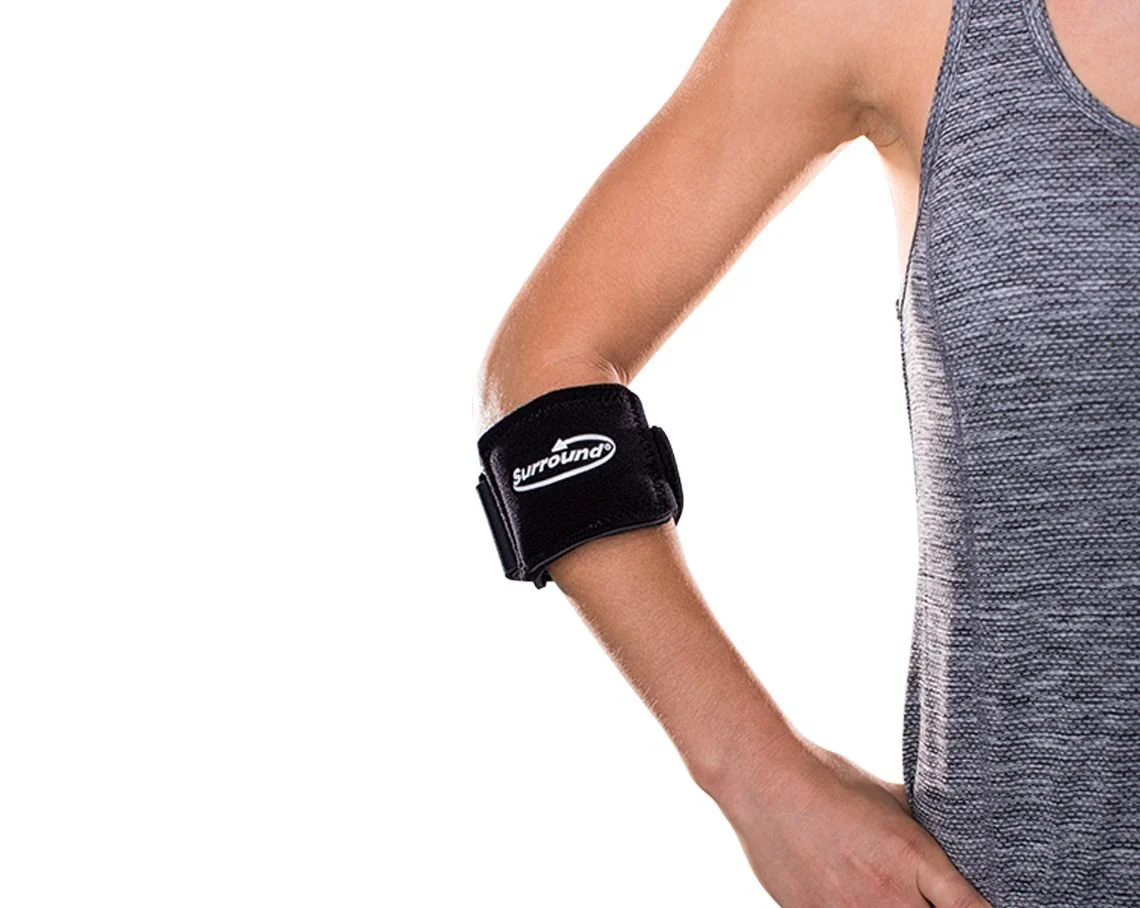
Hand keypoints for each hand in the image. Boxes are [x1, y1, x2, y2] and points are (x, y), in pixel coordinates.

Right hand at [702, 731, 991, 906]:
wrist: (764, 782)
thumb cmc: (827, 779)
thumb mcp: (888, 798)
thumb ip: (924, 825)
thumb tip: (953, 831)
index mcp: (915, 858)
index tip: (993, 905)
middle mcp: (889, 896)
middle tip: (924, 895)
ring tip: (881, 891)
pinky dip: (853, 907)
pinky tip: (848, 890)